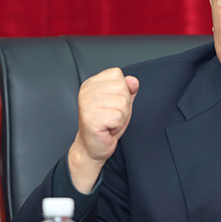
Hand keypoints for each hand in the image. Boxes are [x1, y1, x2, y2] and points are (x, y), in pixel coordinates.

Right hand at [68, 67, 138, 192]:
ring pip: (122, 103)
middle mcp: (87, 91)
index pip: (117, 74)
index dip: (122, 91)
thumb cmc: (106, 125)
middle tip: (112, 116)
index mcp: (92, 83)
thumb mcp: (120, 103)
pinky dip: (117, 126)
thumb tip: (133, 80)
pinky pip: (118, 117)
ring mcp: (87, 104)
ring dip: (121, 117)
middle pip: (122, 88)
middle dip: (124, 105)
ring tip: (110, 122)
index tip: (112, 104)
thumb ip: (128, 89)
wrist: (92, 147)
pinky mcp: (91, 118)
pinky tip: (108, 128)